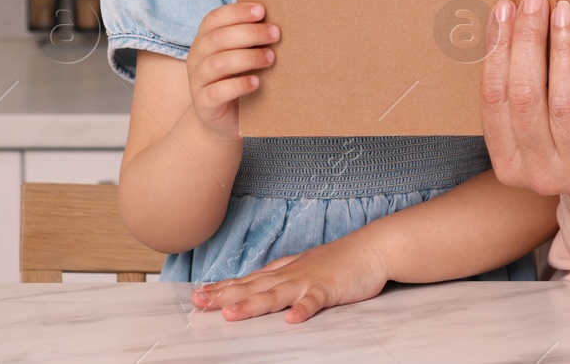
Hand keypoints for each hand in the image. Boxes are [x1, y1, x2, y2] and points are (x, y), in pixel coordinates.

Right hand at [185, 2, 277, 143]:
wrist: (222, 119)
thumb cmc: (237, 78)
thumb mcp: (240, 54)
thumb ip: (250, 38)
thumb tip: (278, 21)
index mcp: (204, 40)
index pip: (214, 19)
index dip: (237, 12)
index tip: (262, 11)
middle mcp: (196, 57)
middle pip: (218, 38)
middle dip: (250, 33)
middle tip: (276, 34)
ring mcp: (197, 81)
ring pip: (218, 63)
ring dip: (248, 57)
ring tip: (271, 58)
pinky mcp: (203, 104)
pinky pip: (217, 92)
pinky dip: (238, 85)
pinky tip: (256, 82)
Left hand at [191, 228, 389, 322]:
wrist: (371, 249)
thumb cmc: (338, 260)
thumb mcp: (303, 267)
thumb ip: (279, 276)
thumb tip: (254, 282)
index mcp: (284, 272)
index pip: (248, 280)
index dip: (223, 288)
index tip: (198, 294)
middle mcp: (291, 275)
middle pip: (253, 287)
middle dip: (224, 296)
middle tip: (199, 302)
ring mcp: (309, 282)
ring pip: (276, 294)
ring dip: (253, 304)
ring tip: (231, 314)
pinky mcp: (330, 289)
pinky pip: (315, 301)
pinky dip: (304, 310)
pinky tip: (293, 320)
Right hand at [481, 0, 569, 194]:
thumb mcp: (541, 121)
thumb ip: (523, 87)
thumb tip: (509, 18)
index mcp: (508, 164)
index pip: (493, 99)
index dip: (496, 49)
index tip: (504, 8)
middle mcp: (539, 175)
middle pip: (525, 98)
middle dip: (527, 41)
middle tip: (535, 0)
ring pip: (563, 102)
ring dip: (562, 48)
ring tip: (564, 11)